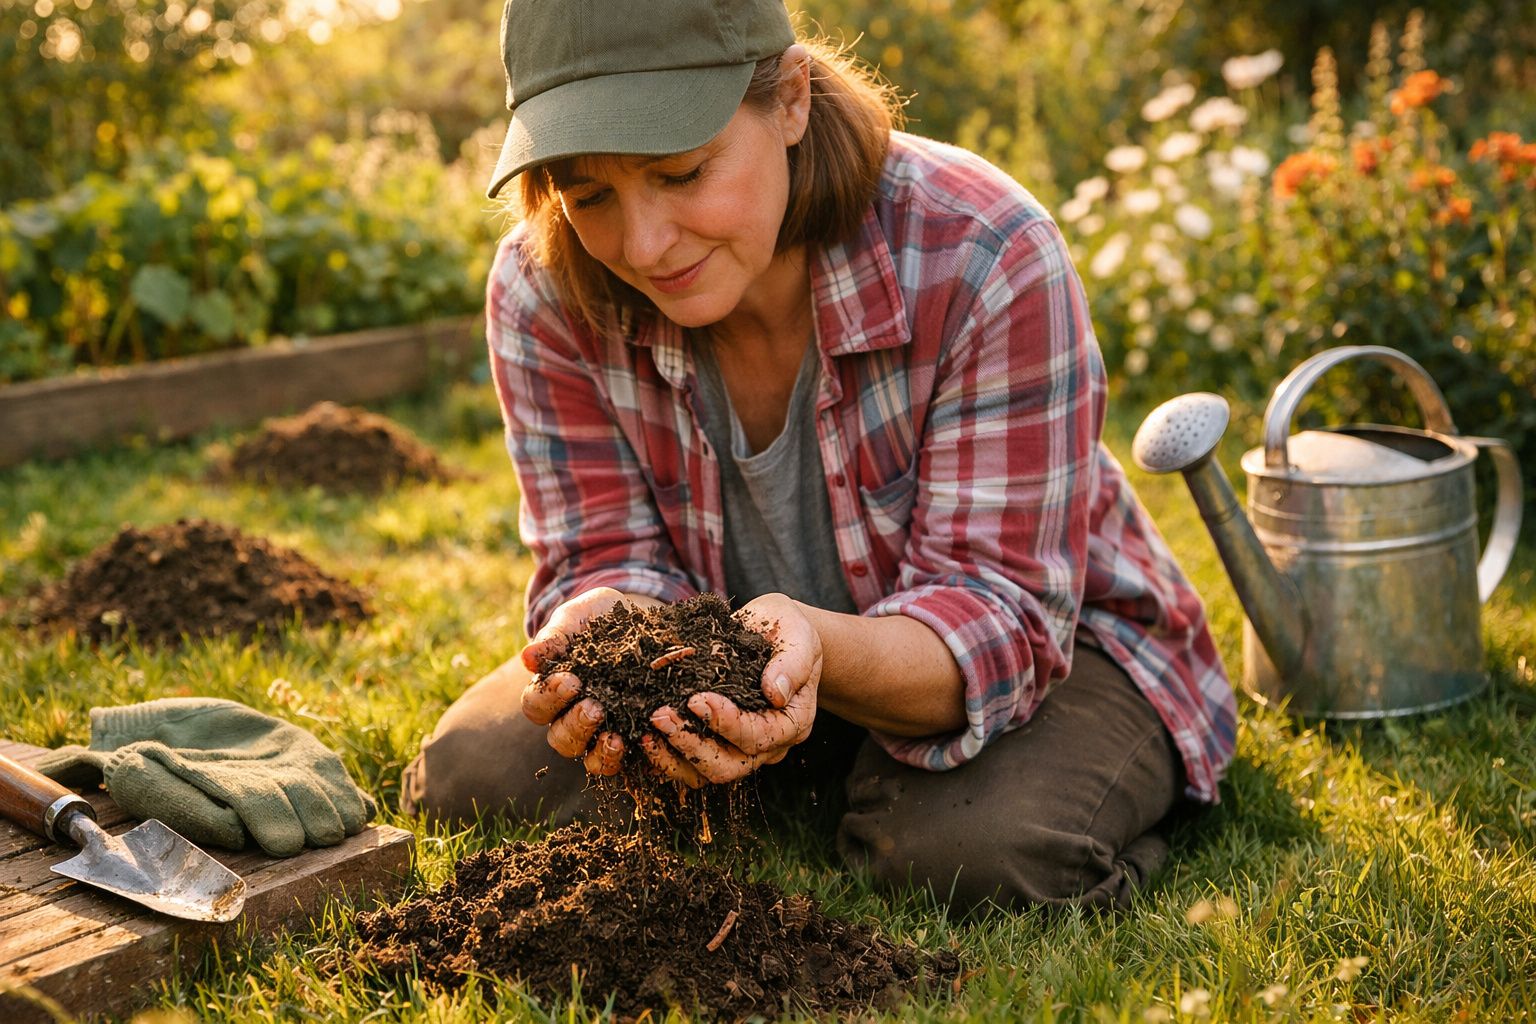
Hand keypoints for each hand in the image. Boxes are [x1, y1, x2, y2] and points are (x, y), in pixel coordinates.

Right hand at [518, 587, 632, 775]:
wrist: (645, 621)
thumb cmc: (602, 617)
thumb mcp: (579, 617)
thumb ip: (556, 636)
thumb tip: (528, 658)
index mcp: (551, 690)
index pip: (536, 705)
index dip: (549, 698)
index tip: (571, 680)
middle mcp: (571, 717)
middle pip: (560, 738)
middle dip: (575, 724)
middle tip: (594, 706)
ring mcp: (601, 731)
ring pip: (587, 756)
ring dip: (598, 750)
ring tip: (615, 736)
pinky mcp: (630, 737)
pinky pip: (620, 761)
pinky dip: (626, 756)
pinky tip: (638, 741)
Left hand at [643, 593, 821, 786]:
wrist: (776, 634)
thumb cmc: (788, 632)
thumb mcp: (798, 636)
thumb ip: (792, 663)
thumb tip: (776, 693)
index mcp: (792, 723)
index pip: (757, 737)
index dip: (725, 722)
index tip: (696, 698)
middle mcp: (768, 746)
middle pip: (728, 766)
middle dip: (691, 745)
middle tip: (661, 715)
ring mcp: (740, 749)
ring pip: (705, 774)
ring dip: (672, 756)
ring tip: (646, 729)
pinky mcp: (717, 744)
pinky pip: (689, 765)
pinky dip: (665, 756)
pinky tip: (644, 735)